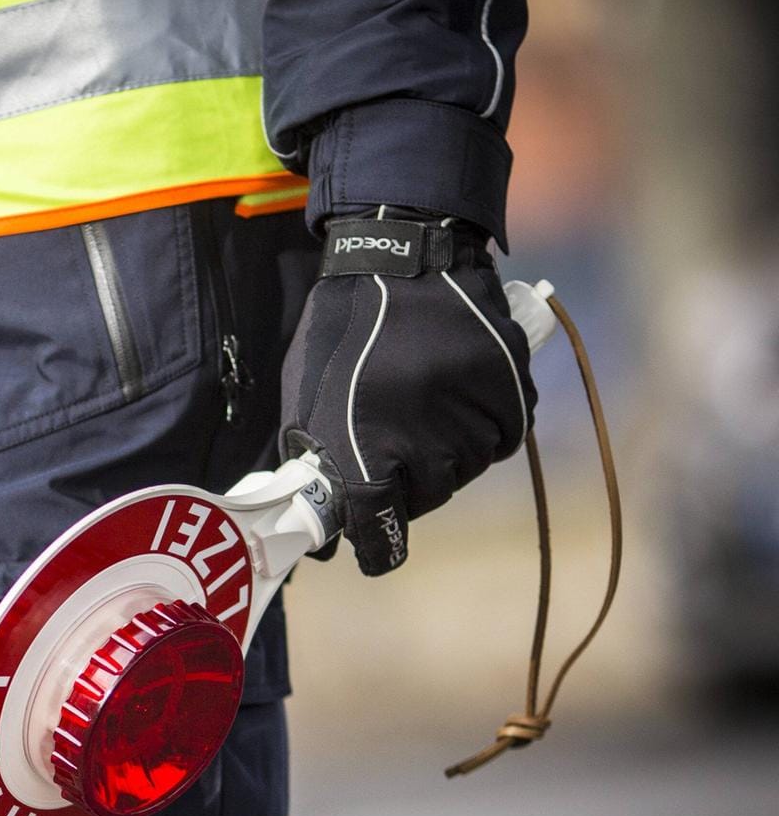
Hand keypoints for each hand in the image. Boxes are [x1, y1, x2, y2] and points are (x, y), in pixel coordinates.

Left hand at [280, 211, 536, 574]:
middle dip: (405, 488)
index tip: (372, 554)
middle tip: (392, 455)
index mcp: (364, 444)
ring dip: (445, 457)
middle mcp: (424, 440)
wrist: (403, 261)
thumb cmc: (341, 331)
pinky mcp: (510, 394)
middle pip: (425, 499)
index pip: (376, 524)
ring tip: (421, 414)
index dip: (374, 546)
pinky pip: (501, 440)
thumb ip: (312, 458)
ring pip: (465, 470)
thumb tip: (319, 520)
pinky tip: (455, 402)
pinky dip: (481, 431)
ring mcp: (471, 418)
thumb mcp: (305, 395)